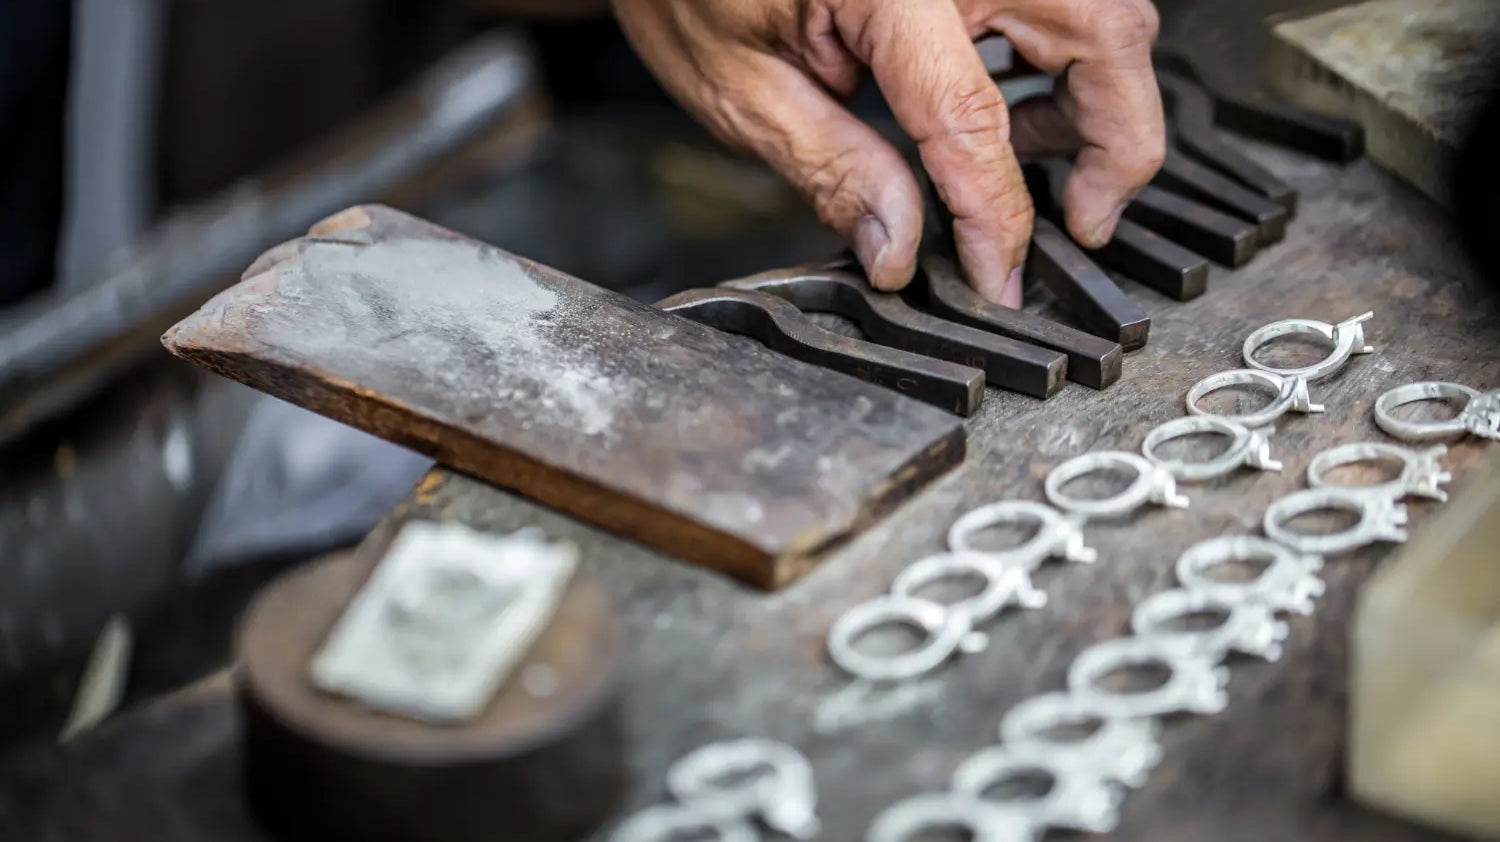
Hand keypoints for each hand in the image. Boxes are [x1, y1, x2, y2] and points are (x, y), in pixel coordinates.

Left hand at [610, 0, 1163, 305]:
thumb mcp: (741, 90)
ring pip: (1106, 13)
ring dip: (1098, 98)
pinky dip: (1067, 59)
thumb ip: (834, 169)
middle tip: (1080, 222)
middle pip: (1105, 33)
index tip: (998, 276)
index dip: (996, 213)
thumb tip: (901, 250)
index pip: (973, 115)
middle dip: (1114, 142)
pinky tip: (1019, 111)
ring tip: (1037, 171)